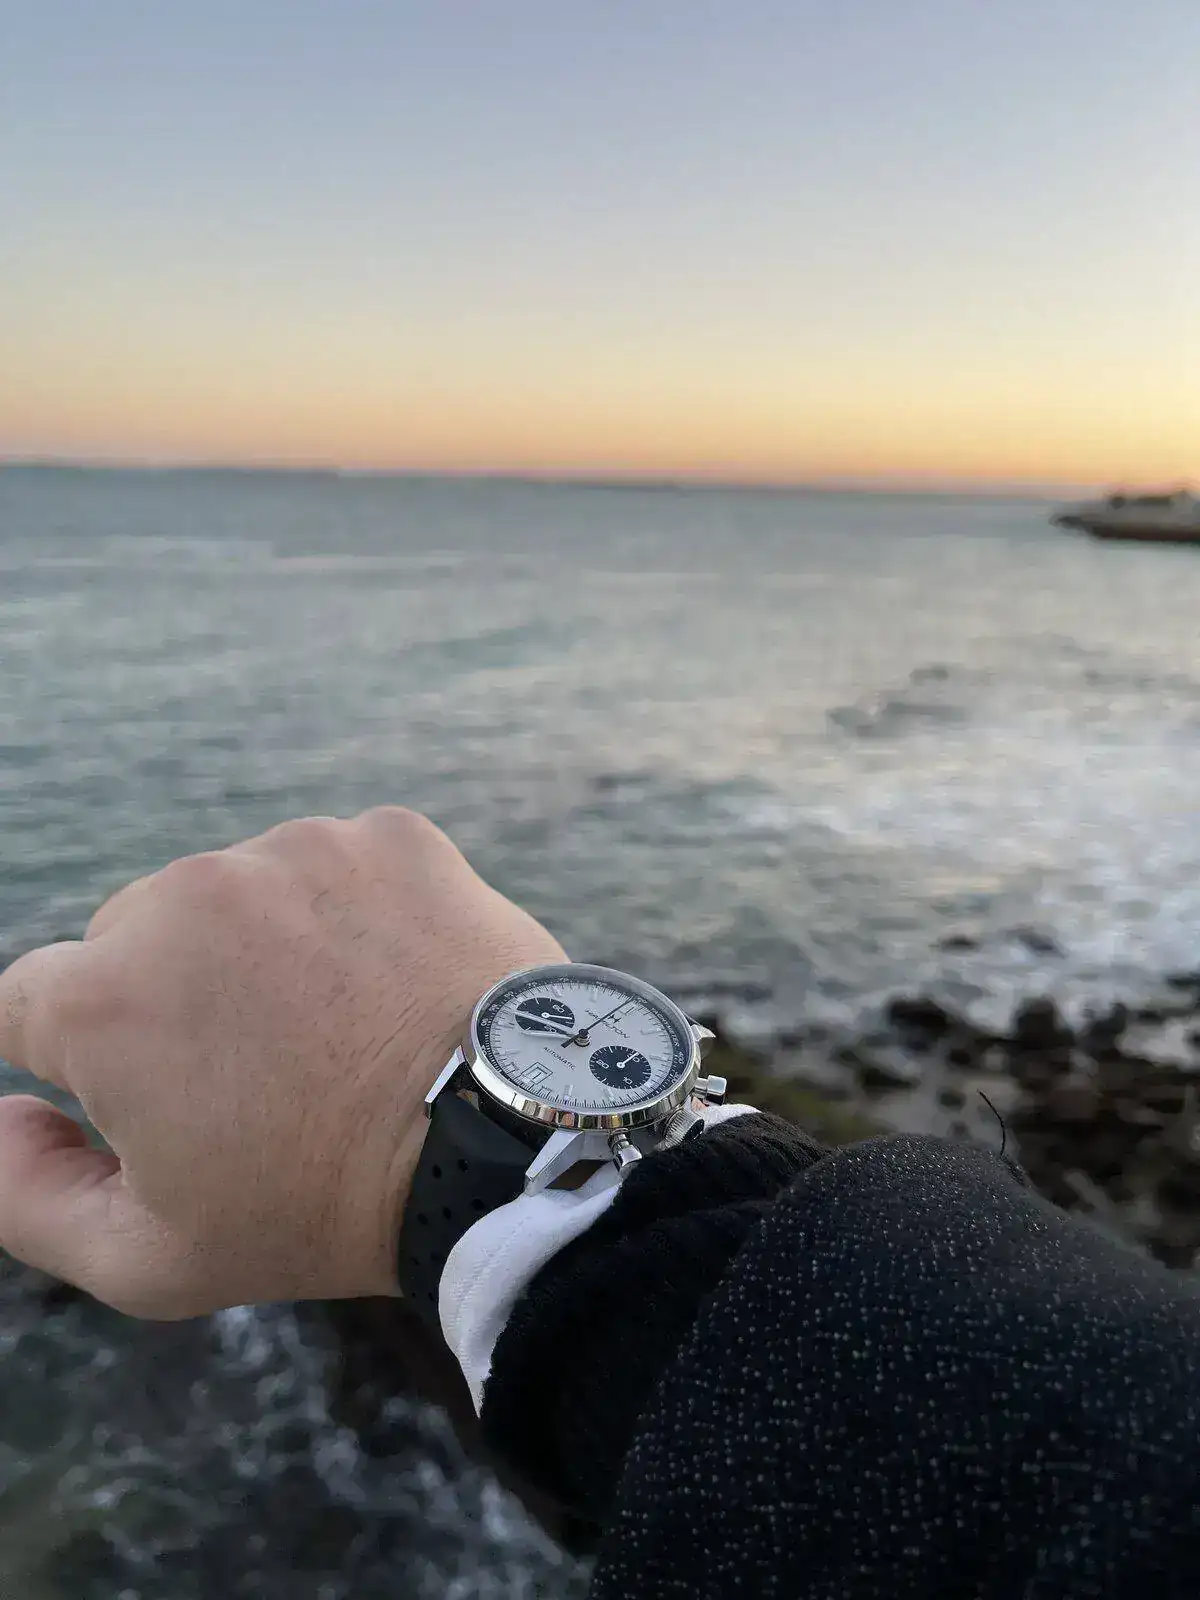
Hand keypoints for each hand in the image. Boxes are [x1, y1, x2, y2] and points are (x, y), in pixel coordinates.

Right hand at [0, 808, 563, 1316]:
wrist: (504, 1146)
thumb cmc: (321, 1211)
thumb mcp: (150, 1258)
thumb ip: (25, 1193)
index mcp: (104, 998)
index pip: (30, 1003)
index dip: (87, 1059)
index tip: (159, 1092)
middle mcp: (184, 898)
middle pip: (132, 940)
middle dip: (171, 999)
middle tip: (261, 1074)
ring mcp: (292, 853)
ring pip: (235, 898)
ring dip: (262, 949)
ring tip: (336, 1030)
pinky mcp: (383, 835)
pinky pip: (333, 870)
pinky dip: (351, 916)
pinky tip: (392, 983)